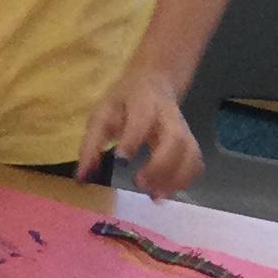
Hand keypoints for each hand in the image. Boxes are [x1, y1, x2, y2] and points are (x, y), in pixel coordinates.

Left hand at [77, 59, 202, 194]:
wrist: (155, 81)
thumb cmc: (124, 101)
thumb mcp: (102, 115)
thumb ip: (91, 145)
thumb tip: (82, 179)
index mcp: (143, 102)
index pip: (142, 119)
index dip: (133, 141)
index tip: (120, 163)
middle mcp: (169, 116)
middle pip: (175, 140)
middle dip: (160, 166)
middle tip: (139, 184)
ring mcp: (184, 129)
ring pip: (190, 154)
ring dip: (175, 179)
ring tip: (154, 196)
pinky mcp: (190, 142)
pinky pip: (195, 164)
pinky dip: (183, 181)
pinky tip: (164, 192)